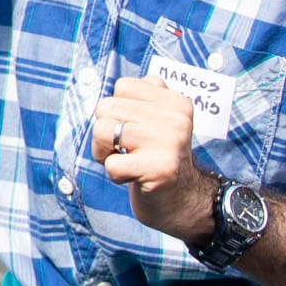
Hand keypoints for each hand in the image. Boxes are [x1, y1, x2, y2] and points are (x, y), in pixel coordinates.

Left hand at [93, 75, 216, 244]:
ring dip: (105, 152)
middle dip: (105, 132)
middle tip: (128, 149)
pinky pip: (111, 164)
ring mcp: (169, 143)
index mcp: (176, 102)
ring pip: (103, 131)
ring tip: (128, 160)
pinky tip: (134, 177)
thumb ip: (142, 97)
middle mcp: (175, 119)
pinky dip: (115, 174)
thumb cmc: (157, 155)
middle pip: (106, 107)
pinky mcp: (159, 169)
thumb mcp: (157, 119)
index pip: (123, 86)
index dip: (118, 109)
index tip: (135, 128)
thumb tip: (119, 88)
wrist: (182, 199)